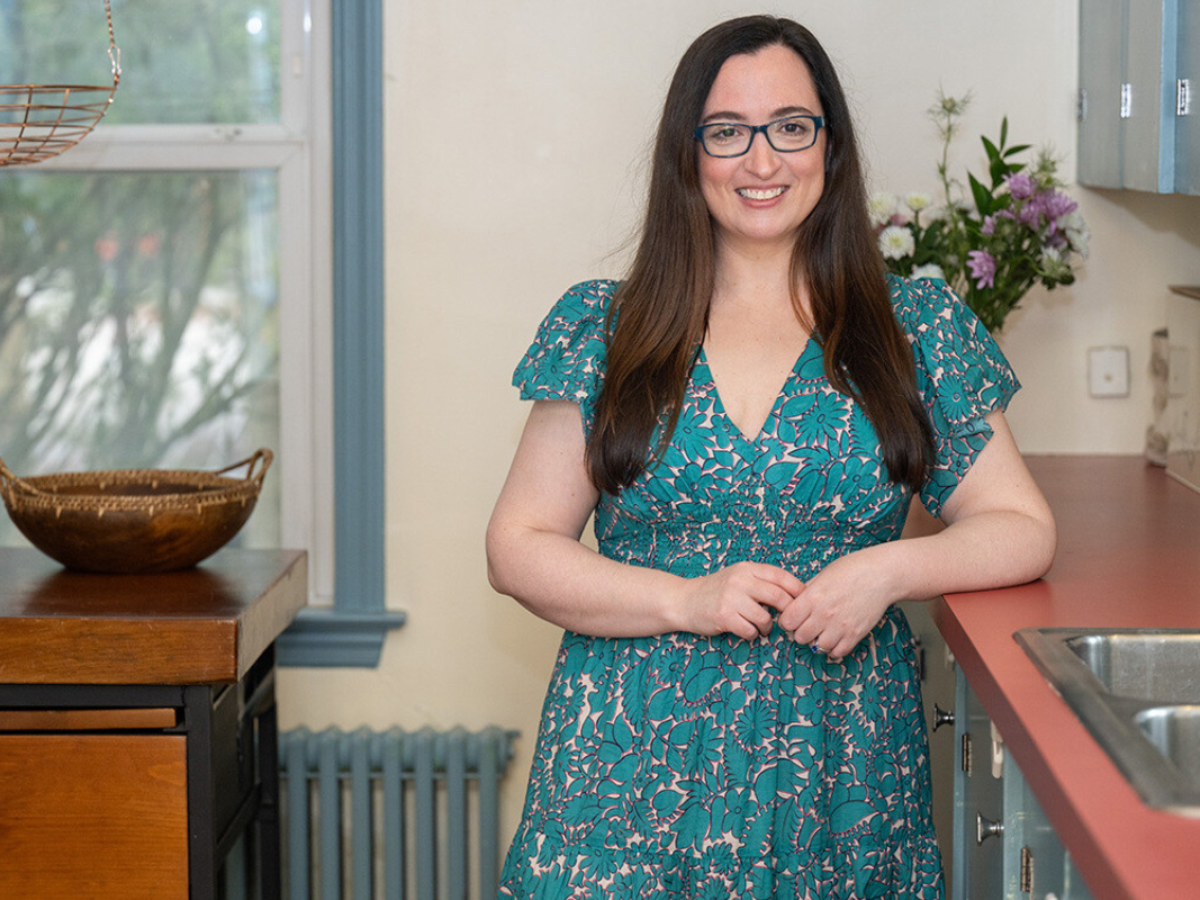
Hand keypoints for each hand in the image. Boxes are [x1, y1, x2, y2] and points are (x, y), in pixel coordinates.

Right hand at [679, 561, 802, 640]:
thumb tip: (795, 594)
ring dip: (767, 627)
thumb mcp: (738, 577)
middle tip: (787, 621)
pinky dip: (752, 634)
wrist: (684, 600)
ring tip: (760, 627)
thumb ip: (761, 582)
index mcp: (747, 568)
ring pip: (766, 618)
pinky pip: (750, 631)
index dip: (797, 590)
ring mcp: (731, 598)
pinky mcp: (724, 616)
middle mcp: (740, 580)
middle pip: (779, 598)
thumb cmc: (716, 591)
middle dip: (788, 613)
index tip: (803, 602)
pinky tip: (746, 630)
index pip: (782, 577)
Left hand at [777, 545, 899, 660]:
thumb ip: (806, 592)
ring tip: (823, 630)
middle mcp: (825, 614)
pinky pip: (837, 652)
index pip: (787, 621)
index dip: (787, 620)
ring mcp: (841, 626)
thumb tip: (792, 604)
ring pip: (817, 647)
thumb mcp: (823, 575)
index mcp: (813, 597)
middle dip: (801, 631)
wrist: (882, 575)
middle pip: (799, 637)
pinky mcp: (855, 635)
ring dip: (818, 640)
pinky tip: (835, 636)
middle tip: (808, 624)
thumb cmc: (852, 570)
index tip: (793, 617)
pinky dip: (834, 647)